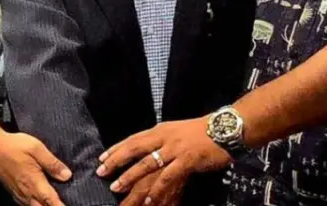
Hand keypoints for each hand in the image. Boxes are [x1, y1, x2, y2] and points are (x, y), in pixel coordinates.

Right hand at [0, 132, 71, 205]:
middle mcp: (27, 192)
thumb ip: (52, 163)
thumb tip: (67, 176)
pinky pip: (26, 205)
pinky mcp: (13, 192)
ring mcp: (19, 194)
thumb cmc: (14, 146)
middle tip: (63, 204)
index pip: (51, 201)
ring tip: (53, 204)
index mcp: (35, 182)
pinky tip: (39, 203)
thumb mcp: (36, 148)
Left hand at [96, 117, 230, 203]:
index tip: (101, 158)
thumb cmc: (202, 132)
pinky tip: (148, 200)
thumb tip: (146, 152)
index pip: (133, 139)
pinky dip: (156, 190)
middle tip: (101, 172)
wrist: (225, 128)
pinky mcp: (187, 160)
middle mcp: (164, 137)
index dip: (116, 148)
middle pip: (134, 149)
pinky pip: (167, 177)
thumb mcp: (176, 131)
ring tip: (117, 188)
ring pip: (147, 164)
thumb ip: (161, 140)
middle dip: (116, 161)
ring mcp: (175, 149)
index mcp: (160, 130)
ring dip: (130, 177)